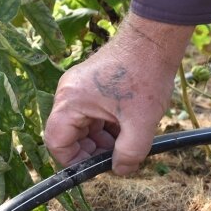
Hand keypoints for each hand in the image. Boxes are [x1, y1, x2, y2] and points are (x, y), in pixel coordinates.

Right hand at [44, 13, 193, 174]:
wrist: (154, 41)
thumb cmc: (145, 75)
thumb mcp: (141, 124)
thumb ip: (129, 154)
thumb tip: (120, 170)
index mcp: (71, 101)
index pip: (56, 143)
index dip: (74, 162)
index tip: (95, 169)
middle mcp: (68, 93)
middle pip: (68, 134)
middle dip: (90, 150)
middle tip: (115, 156)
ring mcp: (79, 87)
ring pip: (82, 125)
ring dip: (100, 138)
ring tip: (125, 141)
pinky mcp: (91, 84)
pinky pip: (91, 112)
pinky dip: (105, 124)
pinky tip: (126, 127)